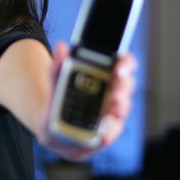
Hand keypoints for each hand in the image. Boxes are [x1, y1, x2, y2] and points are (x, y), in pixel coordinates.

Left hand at [36, 41, 136, 160]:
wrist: (53, 125)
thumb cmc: (61, 98)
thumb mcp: (56, 80)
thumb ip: (58, 65)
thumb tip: (60, 47)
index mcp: (106, 73)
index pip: (123, 63)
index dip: (125, 63)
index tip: (118, 67)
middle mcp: (114, 91)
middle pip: (127, 85)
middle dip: (124, 87)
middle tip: (117, 90)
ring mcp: (112, 112)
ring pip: (123, 108)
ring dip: (120, 108)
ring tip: (114, 108)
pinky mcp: (106, 132)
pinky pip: (111, 131)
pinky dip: (108, 132)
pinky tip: (103, 133)